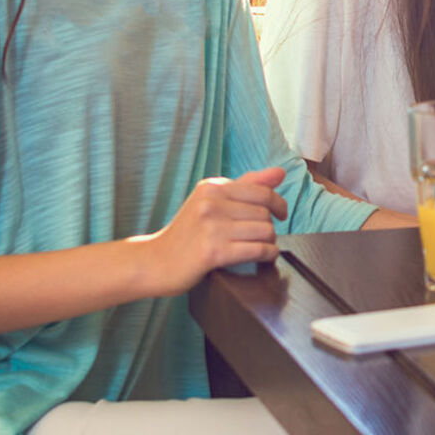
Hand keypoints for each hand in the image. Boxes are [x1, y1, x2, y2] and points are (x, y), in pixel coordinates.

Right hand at [140, 167, 289, 296]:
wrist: (154, 262)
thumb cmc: (186, 234)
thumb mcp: (210, 202)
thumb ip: (246, 186)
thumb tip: (280, 173)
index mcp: (211, 187)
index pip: (261, 190)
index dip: (278, 203)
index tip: (280, 214)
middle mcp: (210, 203)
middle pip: (264, 212)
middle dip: (270, 226)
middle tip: (262, 237)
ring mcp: (211, 227)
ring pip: (264, 231)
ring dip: (269, 242)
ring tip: (261, 248)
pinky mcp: (212, 252)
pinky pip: (257, 250)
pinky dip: (267, 255)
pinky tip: (264, 258)